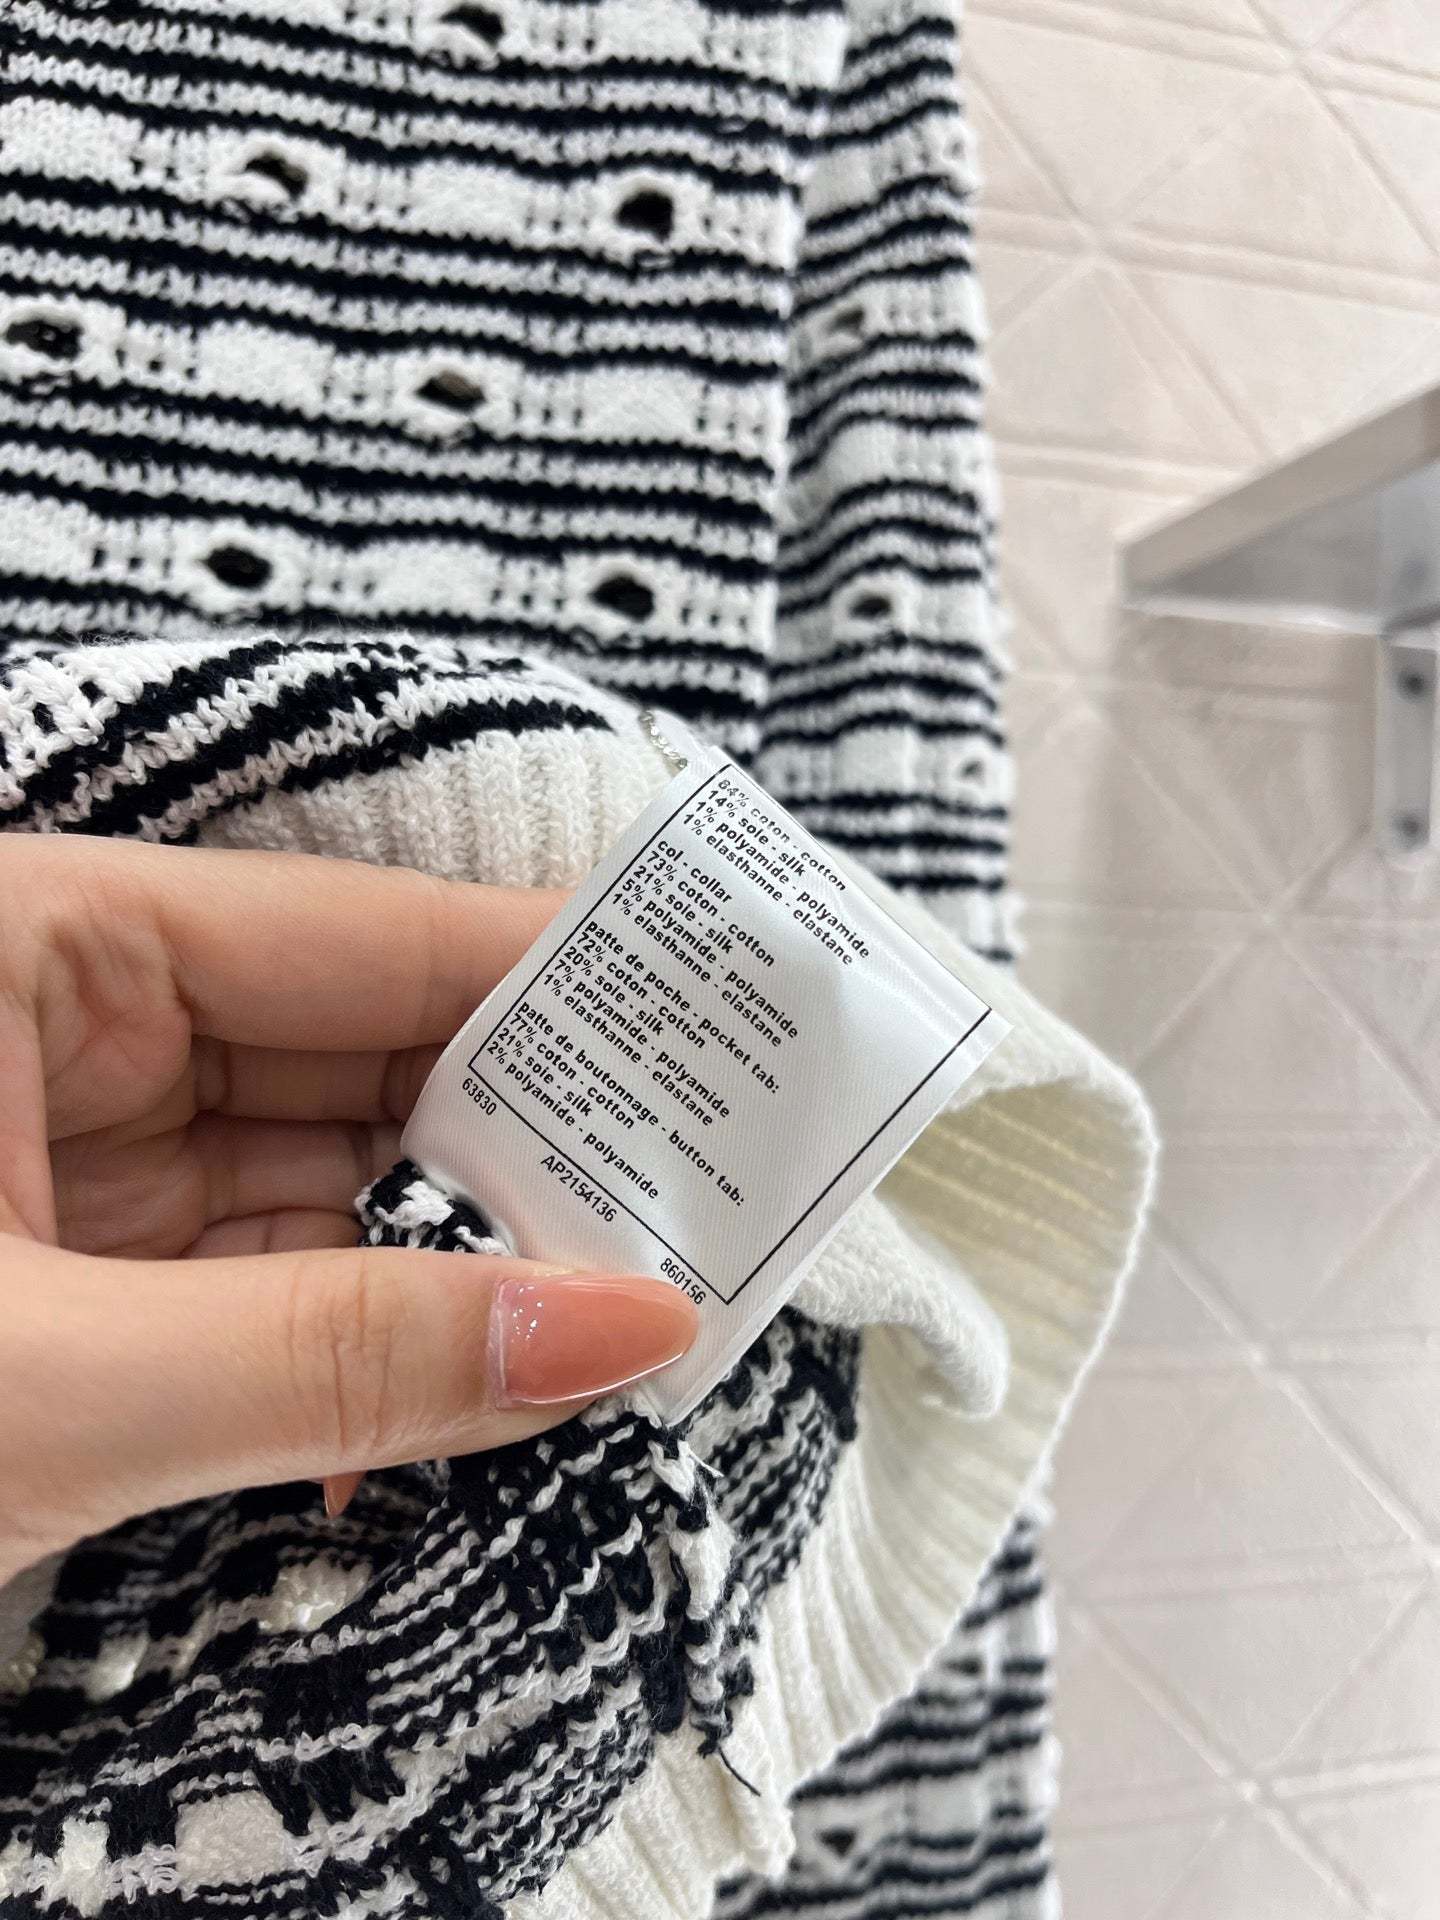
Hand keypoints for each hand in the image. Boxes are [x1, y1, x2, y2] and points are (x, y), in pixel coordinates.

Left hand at [0, 837, 696, 1582]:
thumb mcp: (56, 1386)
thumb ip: (339, 1353)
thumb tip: (627, 1331)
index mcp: (35, 943)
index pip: (357, 933)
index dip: (550, 979)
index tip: (720, 1021)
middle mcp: (60, 1021)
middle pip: (358, 1054)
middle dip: (526, 1145)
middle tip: (709, 1200)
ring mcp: (62, 1155)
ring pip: (323, 1179)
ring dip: (462, 1261)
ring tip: (630, 1311)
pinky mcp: (68, 1280)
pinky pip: (263, 1280)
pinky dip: (367, 1340)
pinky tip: (474, 1388)